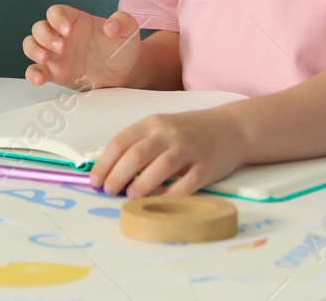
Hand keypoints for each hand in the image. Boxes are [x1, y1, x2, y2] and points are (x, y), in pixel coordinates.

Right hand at [23, 5, 140, 89]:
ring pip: (31, 45)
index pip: (56, 12)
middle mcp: (61, 35)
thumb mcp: (129, 30)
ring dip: (33, 50)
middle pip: (39, 28)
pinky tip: (39, 79)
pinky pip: (35, 71)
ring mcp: (56, 55)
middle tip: (62, 47)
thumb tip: (111, 27)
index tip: (69, 31)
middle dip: (45, 36)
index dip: (57, 19)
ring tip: (45, 59)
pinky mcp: (55, 73)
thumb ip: (123, 22)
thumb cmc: (123, 48)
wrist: (125, 74)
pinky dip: (32, 74)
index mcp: (75, 21)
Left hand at [89, 108, 244, 198]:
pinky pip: (188, 182)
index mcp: (153, 123)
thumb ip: (138, 143)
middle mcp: (169, 134)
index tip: (95, 181)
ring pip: (161, 166)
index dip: (105, 163)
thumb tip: (108, 171)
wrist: (230, 128)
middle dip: (118, 175)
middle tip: (110, 192)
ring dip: (142, 185)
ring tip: (130, 197)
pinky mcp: (207, 166)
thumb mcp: (160, 128)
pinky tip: (161, 202)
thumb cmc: (187, 132)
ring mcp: (189, 149)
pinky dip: (173, 193)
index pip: (121, 141)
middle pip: (137, 154)